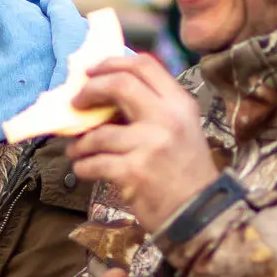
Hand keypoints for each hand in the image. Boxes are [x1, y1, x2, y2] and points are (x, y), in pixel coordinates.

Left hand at [65, 54, 220, 232]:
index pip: (144, 65)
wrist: (200, 214)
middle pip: (119, 84)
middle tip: (76, 103)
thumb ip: (152, 108)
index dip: (111, 63)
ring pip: (99, 133)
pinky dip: (83, 166)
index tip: (91, 72)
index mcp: (179, 103)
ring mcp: (150, 145)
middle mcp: (167, 118)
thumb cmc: (186, 171)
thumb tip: (105, 91)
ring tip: (77, 151)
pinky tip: (83, 169)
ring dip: (80, 143)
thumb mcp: (180, 130)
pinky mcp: (134, 172)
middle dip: (90, 91)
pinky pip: (95, 163)